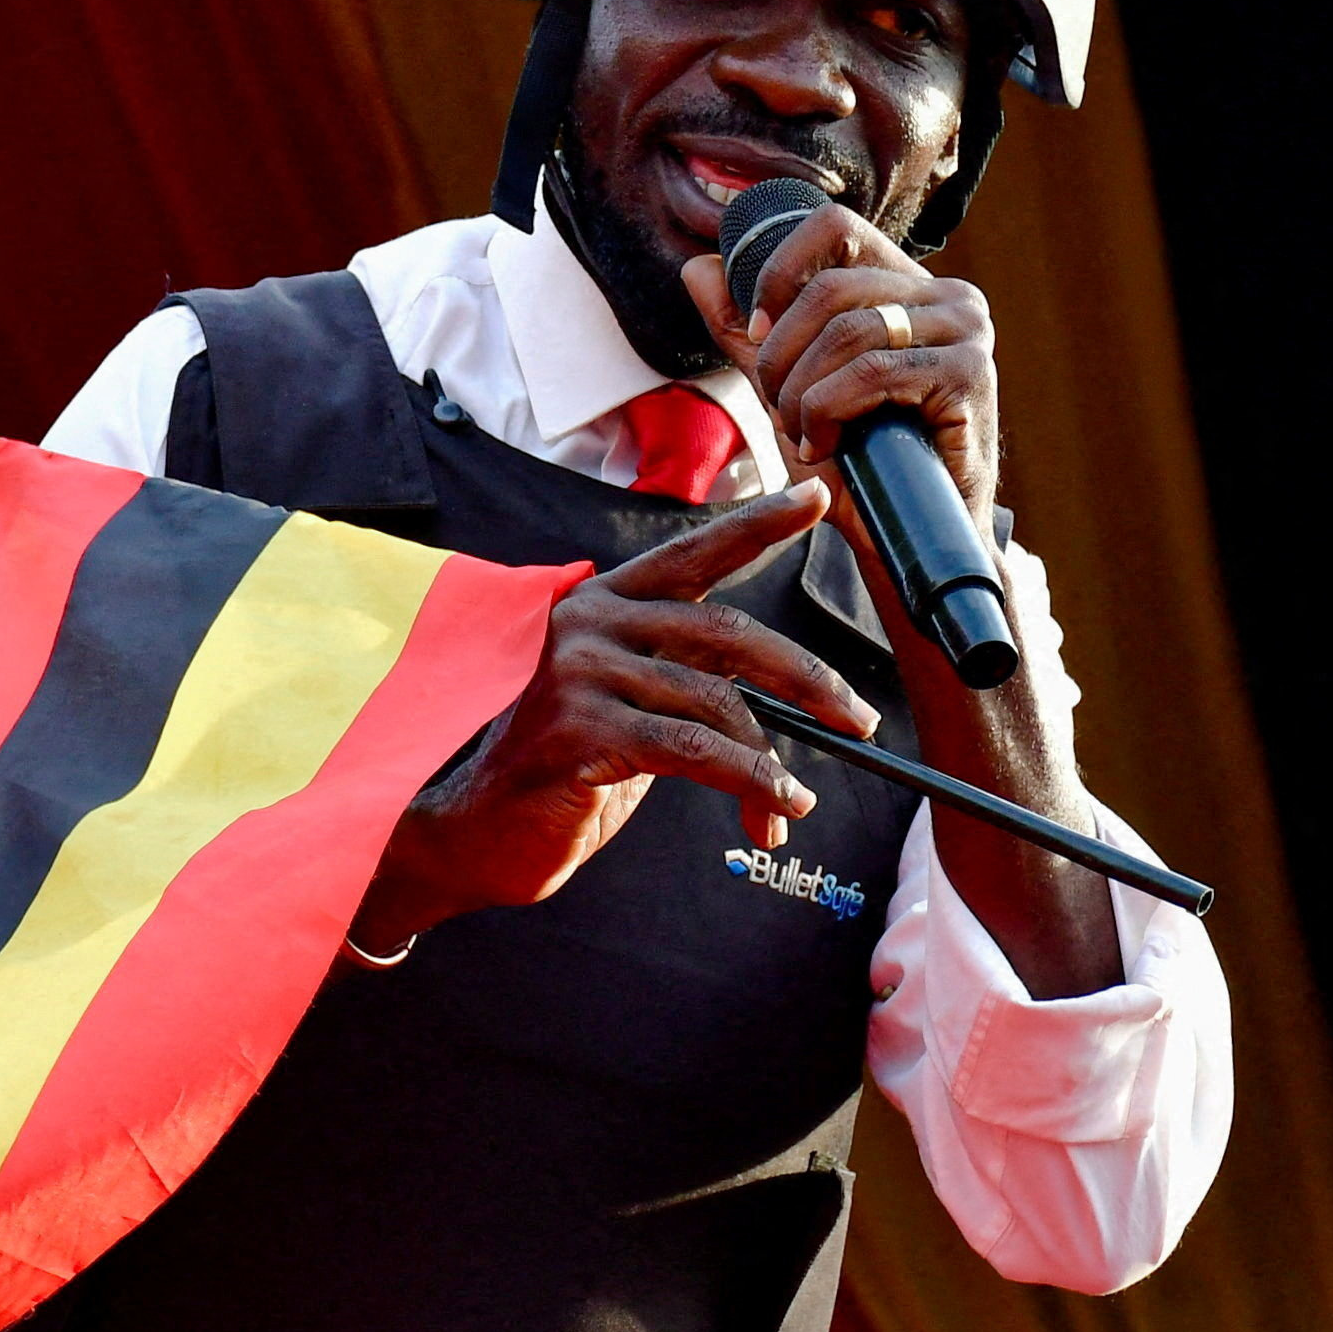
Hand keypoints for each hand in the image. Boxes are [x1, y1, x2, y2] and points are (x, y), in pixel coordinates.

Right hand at [347, 488, 876, 955]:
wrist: (475, 836)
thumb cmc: (559, 775)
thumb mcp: (626, 711)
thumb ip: (679, 682)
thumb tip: (781, 702)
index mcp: (602, 606)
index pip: (692, 554)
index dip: (757, 524)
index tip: (816, 495)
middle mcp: (589, 623)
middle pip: (726, 632)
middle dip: (805, 676)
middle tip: (857, 717)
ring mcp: (581, 672)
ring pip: (716, 700)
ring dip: (771, 761)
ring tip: (793, 803)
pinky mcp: (581, 728)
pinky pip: (694, 749)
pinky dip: (748, 782)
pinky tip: (773, 809)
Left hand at [677, 203, 999, 534]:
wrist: (904, 541)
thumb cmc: (854, 465)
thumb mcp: (788, 388)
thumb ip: (746, 332)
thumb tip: (698, 267)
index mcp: (906, 286)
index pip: (834, 226)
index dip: (778, 271)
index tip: (755, 333)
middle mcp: (947, 296)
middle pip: (829, 286)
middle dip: (780, 355)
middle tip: (778, 410)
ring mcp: (967, 331)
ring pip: (846, 331)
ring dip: (801, 393)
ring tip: (804, 436)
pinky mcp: (971, 374)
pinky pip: (870, 372)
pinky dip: (827, 411)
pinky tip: (825, 446)